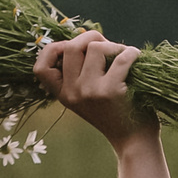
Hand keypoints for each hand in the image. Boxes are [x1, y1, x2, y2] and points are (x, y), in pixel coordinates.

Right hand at [34, 34, 155, 146]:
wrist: (134, 142)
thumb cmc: (115, 113)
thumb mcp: (87, 97)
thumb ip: (79, 73)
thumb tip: (85, 36)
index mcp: (63, 94)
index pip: (40, 68)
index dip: (53, 50)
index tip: (71, 47)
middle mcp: (73, 93)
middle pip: (72, 47)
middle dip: (91, 37)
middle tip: (106, 45)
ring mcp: (90, 91)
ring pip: (96, 47)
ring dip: (114, 46)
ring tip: (124, 55)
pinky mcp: (111, 91)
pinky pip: (121, 57)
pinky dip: (132, 53)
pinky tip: (136, 57)